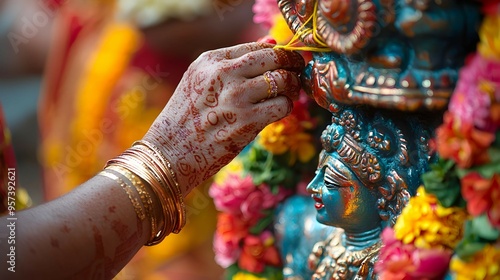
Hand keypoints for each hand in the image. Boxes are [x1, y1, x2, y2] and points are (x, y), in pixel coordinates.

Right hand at [143, 42, 303, 193]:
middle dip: (292, 64)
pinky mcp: (246, 122)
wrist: (170, 152)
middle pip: (275, 58)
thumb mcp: (200, 80)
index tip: (286, 61)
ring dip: (292, 87)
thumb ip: (234, 61)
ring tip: (288, 93)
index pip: (258, 47)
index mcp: (211, 60)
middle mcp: (224, 74)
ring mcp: (235, 98)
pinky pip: (282, 106)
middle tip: (297, 72)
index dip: (278, 53)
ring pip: (283, 80)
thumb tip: (272, 43)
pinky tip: (278, 111)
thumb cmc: (186, 117)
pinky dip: (286, 107)